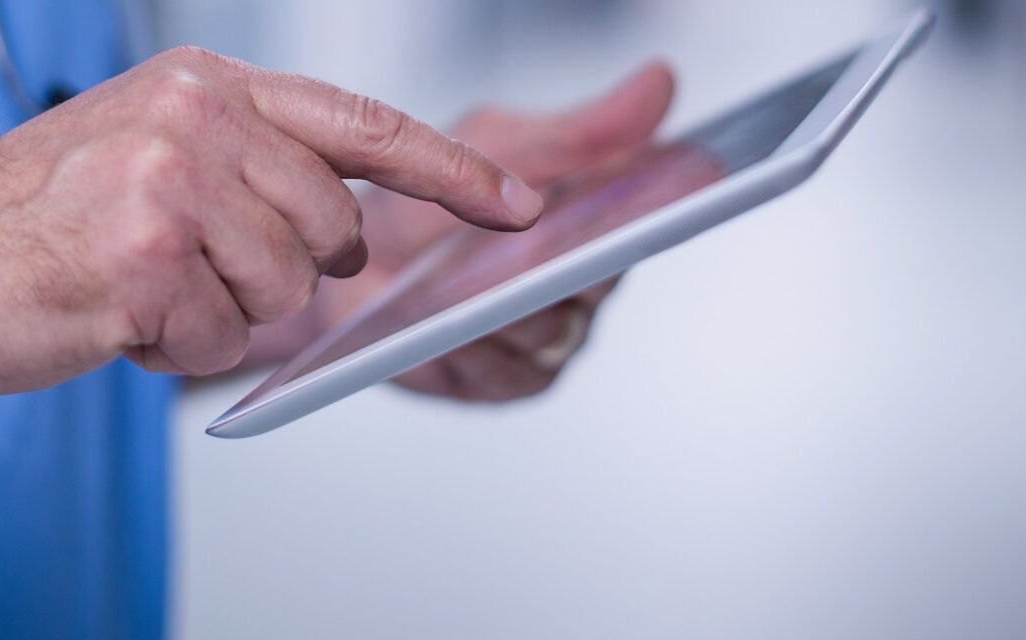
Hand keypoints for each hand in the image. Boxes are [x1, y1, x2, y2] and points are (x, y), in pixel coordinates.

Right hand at [0, 46, 544, 395]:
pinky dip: (168, 353)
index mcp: (204, 87)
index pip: (360, 126)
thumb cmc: (23, 221)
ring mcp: (169, 183)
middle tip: (187, 271)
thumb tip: (347, 225)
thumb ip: (248, 169)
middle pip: (330, 233)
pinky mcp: (142, 256)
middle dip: (276, 278)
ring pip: (280, 295)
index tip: (519, 203)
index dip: (452, 170)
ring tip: (132, 289)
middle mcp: (194, 120)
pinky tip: (108, 317)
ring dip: (214, 318)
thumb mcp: (143, 151)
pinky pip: (216, 341)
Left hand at [323, 62, 675, 400]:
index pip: (646, 216)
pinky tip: (452, 328)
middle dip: (572, 256)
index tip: (681, 182)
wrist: (344, 264)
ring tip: (480, 280)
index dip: (661, 202)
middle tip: (545, 233)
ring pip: (550, 328)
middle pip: (598, 279)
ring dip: (512, 304)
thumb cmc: (427, 203)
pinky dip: (476, 346)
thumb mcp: (496, 144)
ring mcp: (547, 339)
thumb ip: (577, 130)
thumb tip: (660, 83)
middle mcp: (582, 287)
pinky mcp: (504, 381)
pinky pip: (504, 370)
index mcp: (596, 224)